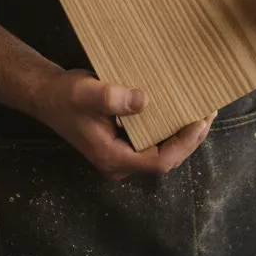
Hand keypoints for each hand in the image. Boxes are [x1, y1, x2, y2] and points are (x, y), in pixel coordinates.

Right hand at [32, 68, 215, 180]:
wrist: (47, 96)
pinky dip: (170, 126)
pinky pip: (153, 139)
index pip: (159, 162)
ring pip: (161, 150)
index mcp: (114, 158)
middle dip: (190, 139)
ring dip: (183, 133)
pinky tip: (180, 108)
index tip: (200, 121)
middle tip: (209, 112)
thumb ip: (112, 99)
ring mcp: (122, 153)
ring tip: (202, 110)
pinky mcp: (123, 140)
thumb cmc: (65, 96)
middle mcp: (121, 161)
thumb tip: (145, 100)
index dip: (184, 144)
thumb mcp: (87, 93)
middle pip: (165, 159)